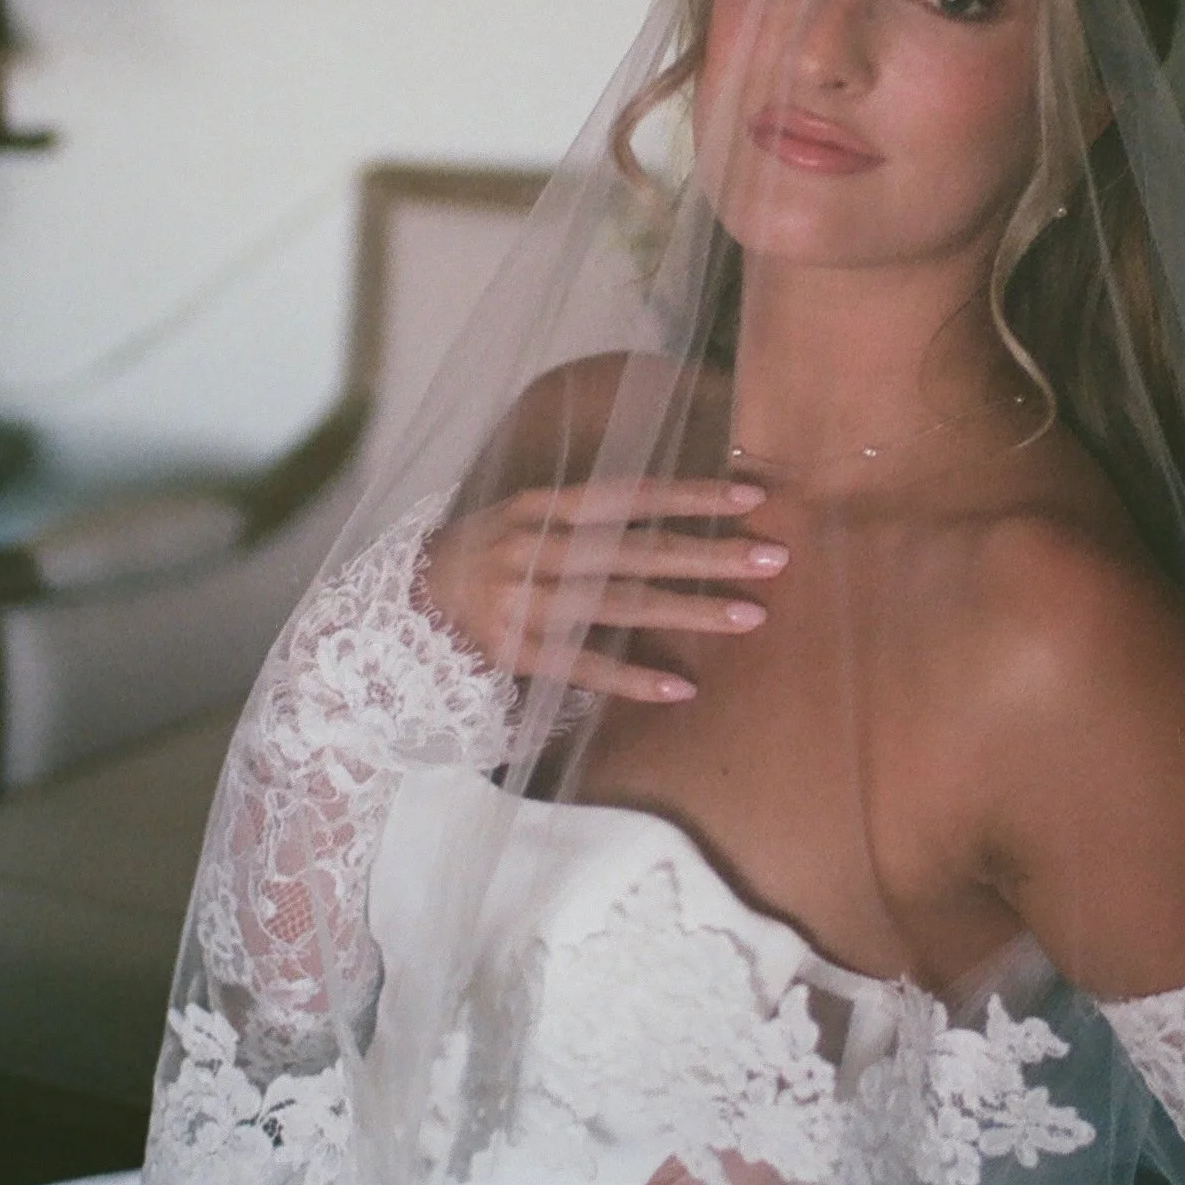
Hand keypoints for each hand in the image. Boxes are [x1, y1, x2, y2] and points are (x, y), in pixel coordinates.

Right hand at [420, 479, 783, 702]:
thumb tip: (678, 511)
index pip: (629, 495)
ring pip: (618, 606)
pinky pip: (582, 667)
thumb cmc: (491, 551)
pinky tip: (681, 688)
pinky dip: (631, 679)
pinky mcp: (515, 655)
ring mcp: (524, 603)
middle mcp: (535, 549)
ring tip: (750, 616)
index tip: (751, 498)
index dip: (690, 495)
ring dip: (688, 611)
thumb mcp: (529, 516)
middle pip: (635, 551)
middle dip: (709, 554)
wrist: (410, 601)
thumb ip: (591, 516)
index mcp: (543, 507)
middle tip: (775, 558)